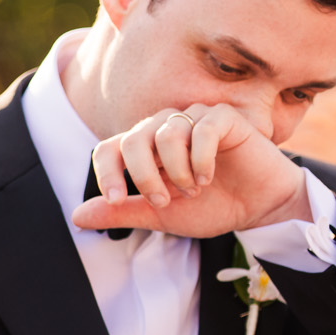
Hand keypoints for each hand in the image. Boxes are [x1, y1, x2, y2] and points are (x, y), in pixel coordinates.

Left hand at [73, 104, 310, 238]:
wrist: (259, 209)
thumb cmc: (212, 207)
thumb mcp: (160, 215)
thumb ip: (122, 211)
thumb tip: (76, 216)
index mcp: (145, 149)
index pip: (109, 148)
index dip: (106, 173)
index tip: (117, 198)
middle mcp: (165, 128)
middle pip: (133, 139)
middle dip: (144, 176)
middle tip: (165, 200)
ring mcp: (194, 119)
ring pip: (166, 133)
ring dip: (177, 171)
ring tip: (194, 189)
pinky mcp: (224, 118)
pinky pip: (201, 128)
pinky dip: (200, 159)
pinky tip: (209, 177)